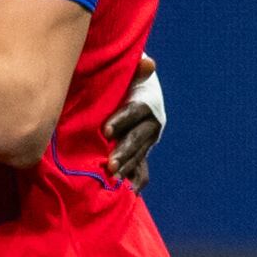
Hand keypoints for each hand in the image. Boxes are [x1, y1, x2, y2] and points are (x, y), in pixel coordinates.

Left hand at [105, 53, 162, 186]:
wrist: (130, 91)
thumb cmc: (122, 81)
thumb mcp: (126, 74)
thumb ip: (135, 70)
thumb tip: (148, 63)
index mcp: (146, 104)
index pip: (134, 112)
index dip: (121, 120)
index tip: (105, 130)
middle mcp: (150, 124)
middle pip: (137, 138)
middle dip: (124, 151)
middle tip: (110, 164)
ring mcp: (146, 140)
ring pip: (139, 154)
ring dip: (127, 167)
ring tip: (114, 178)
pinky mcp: (141, 152)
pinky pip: (142, 168)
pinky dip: (136, 180)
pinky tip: (130, 193)